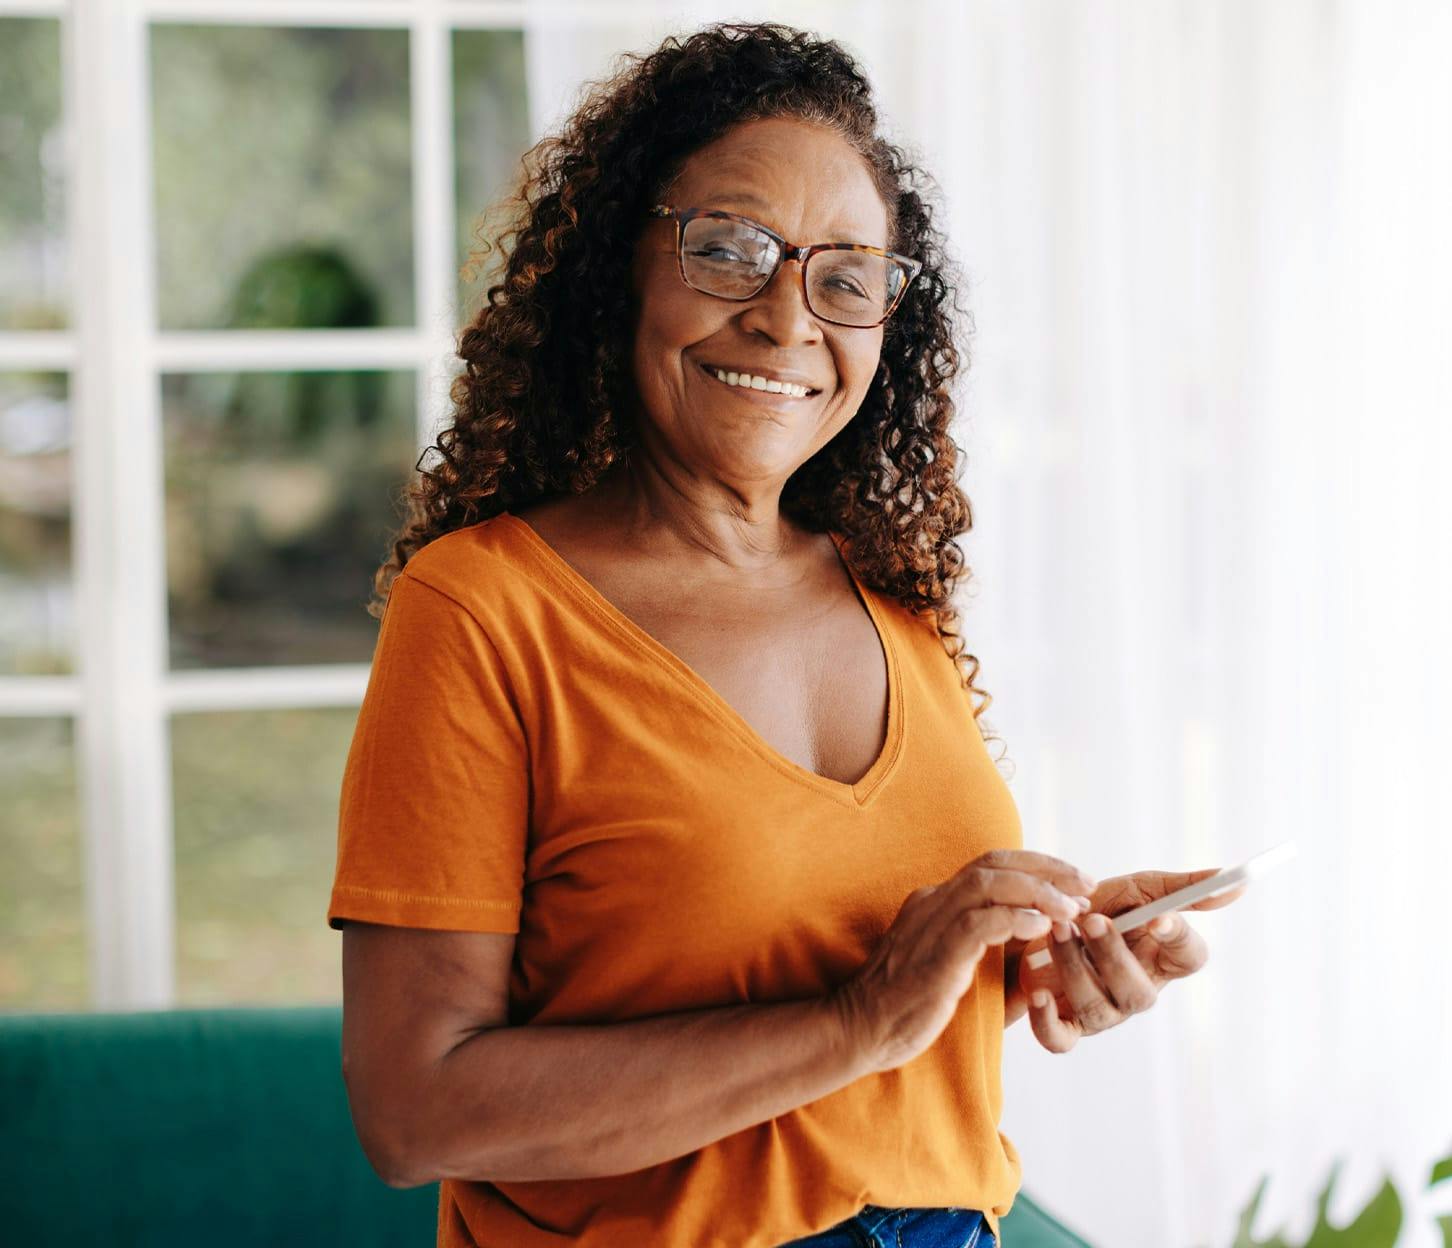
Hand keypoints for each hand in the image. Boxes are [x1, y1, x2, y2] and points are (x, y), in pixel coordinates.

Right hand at [830, 850, 1095, 1074]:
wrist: (861, 1028)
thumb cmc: (909, 1006)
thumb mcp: (960, 973)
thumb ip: (998, 961)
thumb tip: (1047, 961)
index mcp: (938, 901)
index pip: (993, 865)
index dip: (1038, 866)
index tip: (1075, 882)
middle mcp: (933, 901)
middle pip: (995, 863)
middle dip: (1047, 869)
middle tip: (1086, 884)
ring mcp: (931, 923)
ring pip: (989, 884)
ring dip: (1038, 891)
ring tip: (1071, 908)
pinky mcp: (935, 953)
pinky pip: (980, 923)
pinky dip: (1015, 919)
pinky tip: (1040, 928)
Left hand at [1008, 868, 1247, 1053]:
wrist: (1035, 921)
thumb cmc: (1096, 907)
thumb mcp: (1138, 890)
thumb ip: (1183, 889)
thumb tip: (1237, 880)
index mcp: (1160, 959)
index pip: (1189, 957)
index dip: (1177, 940)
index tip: (1157, 917)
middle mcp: (1136, 991)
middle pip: (1139, 992)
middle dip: (1113, 956)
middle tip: (1091, 920)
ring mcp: (1102, 1013)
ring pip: (1097, 1007)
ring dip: (1074, 967)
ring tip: (1057, 930)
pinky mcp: (1063, 1024)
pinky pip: (1060, 1039)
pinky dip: (1048, 1021)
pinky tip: (1039, 992)